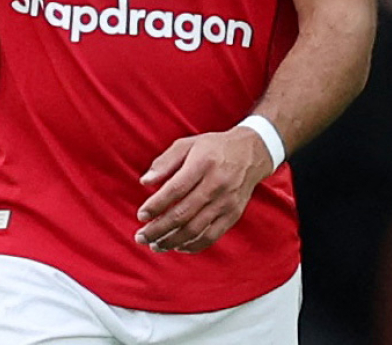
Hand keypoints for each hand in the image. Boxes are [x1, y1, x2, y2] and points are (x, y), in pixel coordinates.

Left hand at [134, 127, 273, 252]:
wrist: (251, 153)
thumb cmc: (212, 148)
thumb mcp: (187, 144)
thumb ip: (164, 162)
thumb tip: (144, 181)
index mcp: (203, 163)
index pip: (176, 189)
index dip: (156, 205)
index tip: (141, 215)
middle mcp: (216, 184)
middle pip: (183, 214)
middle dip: (158, 229)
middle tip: (140, 237)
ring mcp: (226, 202)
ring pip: (195, 229)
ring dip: (171, 241)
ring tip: (154, 245)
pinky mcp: (233, 215)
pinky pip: (211, 236)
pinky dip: (192, 245)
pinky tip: (177, 246)